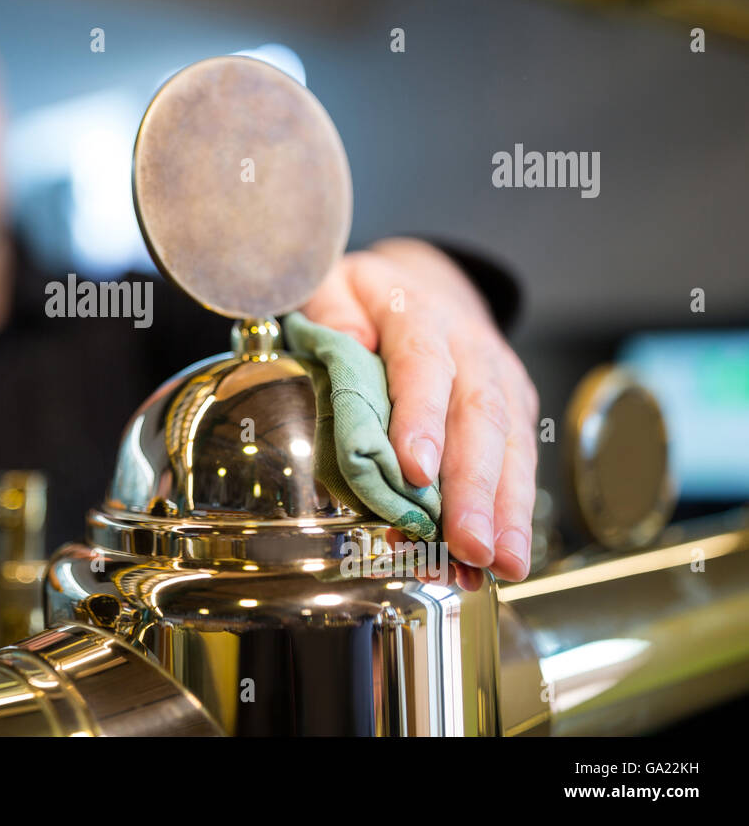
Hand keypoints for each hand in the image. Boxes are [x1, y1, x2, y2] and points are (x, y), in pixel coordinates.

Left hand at [299, 237, 538, 585]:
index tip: (413, 470)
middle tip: (468, 544)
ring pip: (511, 446)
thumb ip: (333, 314)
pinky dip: (510, 513)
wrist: (425, 284)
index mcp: (420, 314)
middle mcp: (472, 348)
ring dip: (506, 512)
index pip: (423, 364)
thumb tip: (348, 347)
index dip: (421, 417)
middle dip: (475, 489)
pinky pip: (517, 462)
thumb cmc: (367, 298)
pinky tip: (500, 559)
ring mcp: (501, 380)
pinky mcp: (515, 409)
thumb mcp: (333, 287)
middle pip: (479, 418)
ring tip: (499, 565)